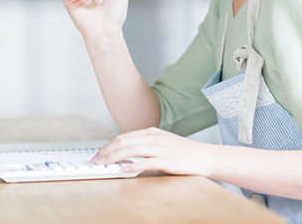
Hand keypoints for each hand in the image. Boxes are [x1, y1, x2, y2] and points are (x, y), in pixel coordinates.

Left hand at [91, 127, 216, 176]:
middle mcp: (154, 137)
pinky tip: (123, 169)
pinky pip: (146, 162)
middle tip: (96, 160)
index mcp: (152, 132)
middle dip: (107, 151)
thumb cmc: (184, 151)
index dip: (108, 146)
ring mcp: (161, 148)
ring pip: (131, 149)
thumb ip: (145, 145)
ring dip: (114, 157)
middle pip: (124, 142)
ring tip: (104, 164)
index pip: (123, 137)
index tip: (99, 154)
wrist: (204, 156)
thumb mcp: (162, 142)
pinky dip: (132, 165)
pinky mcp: (167, 160)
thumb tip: (126, 152)